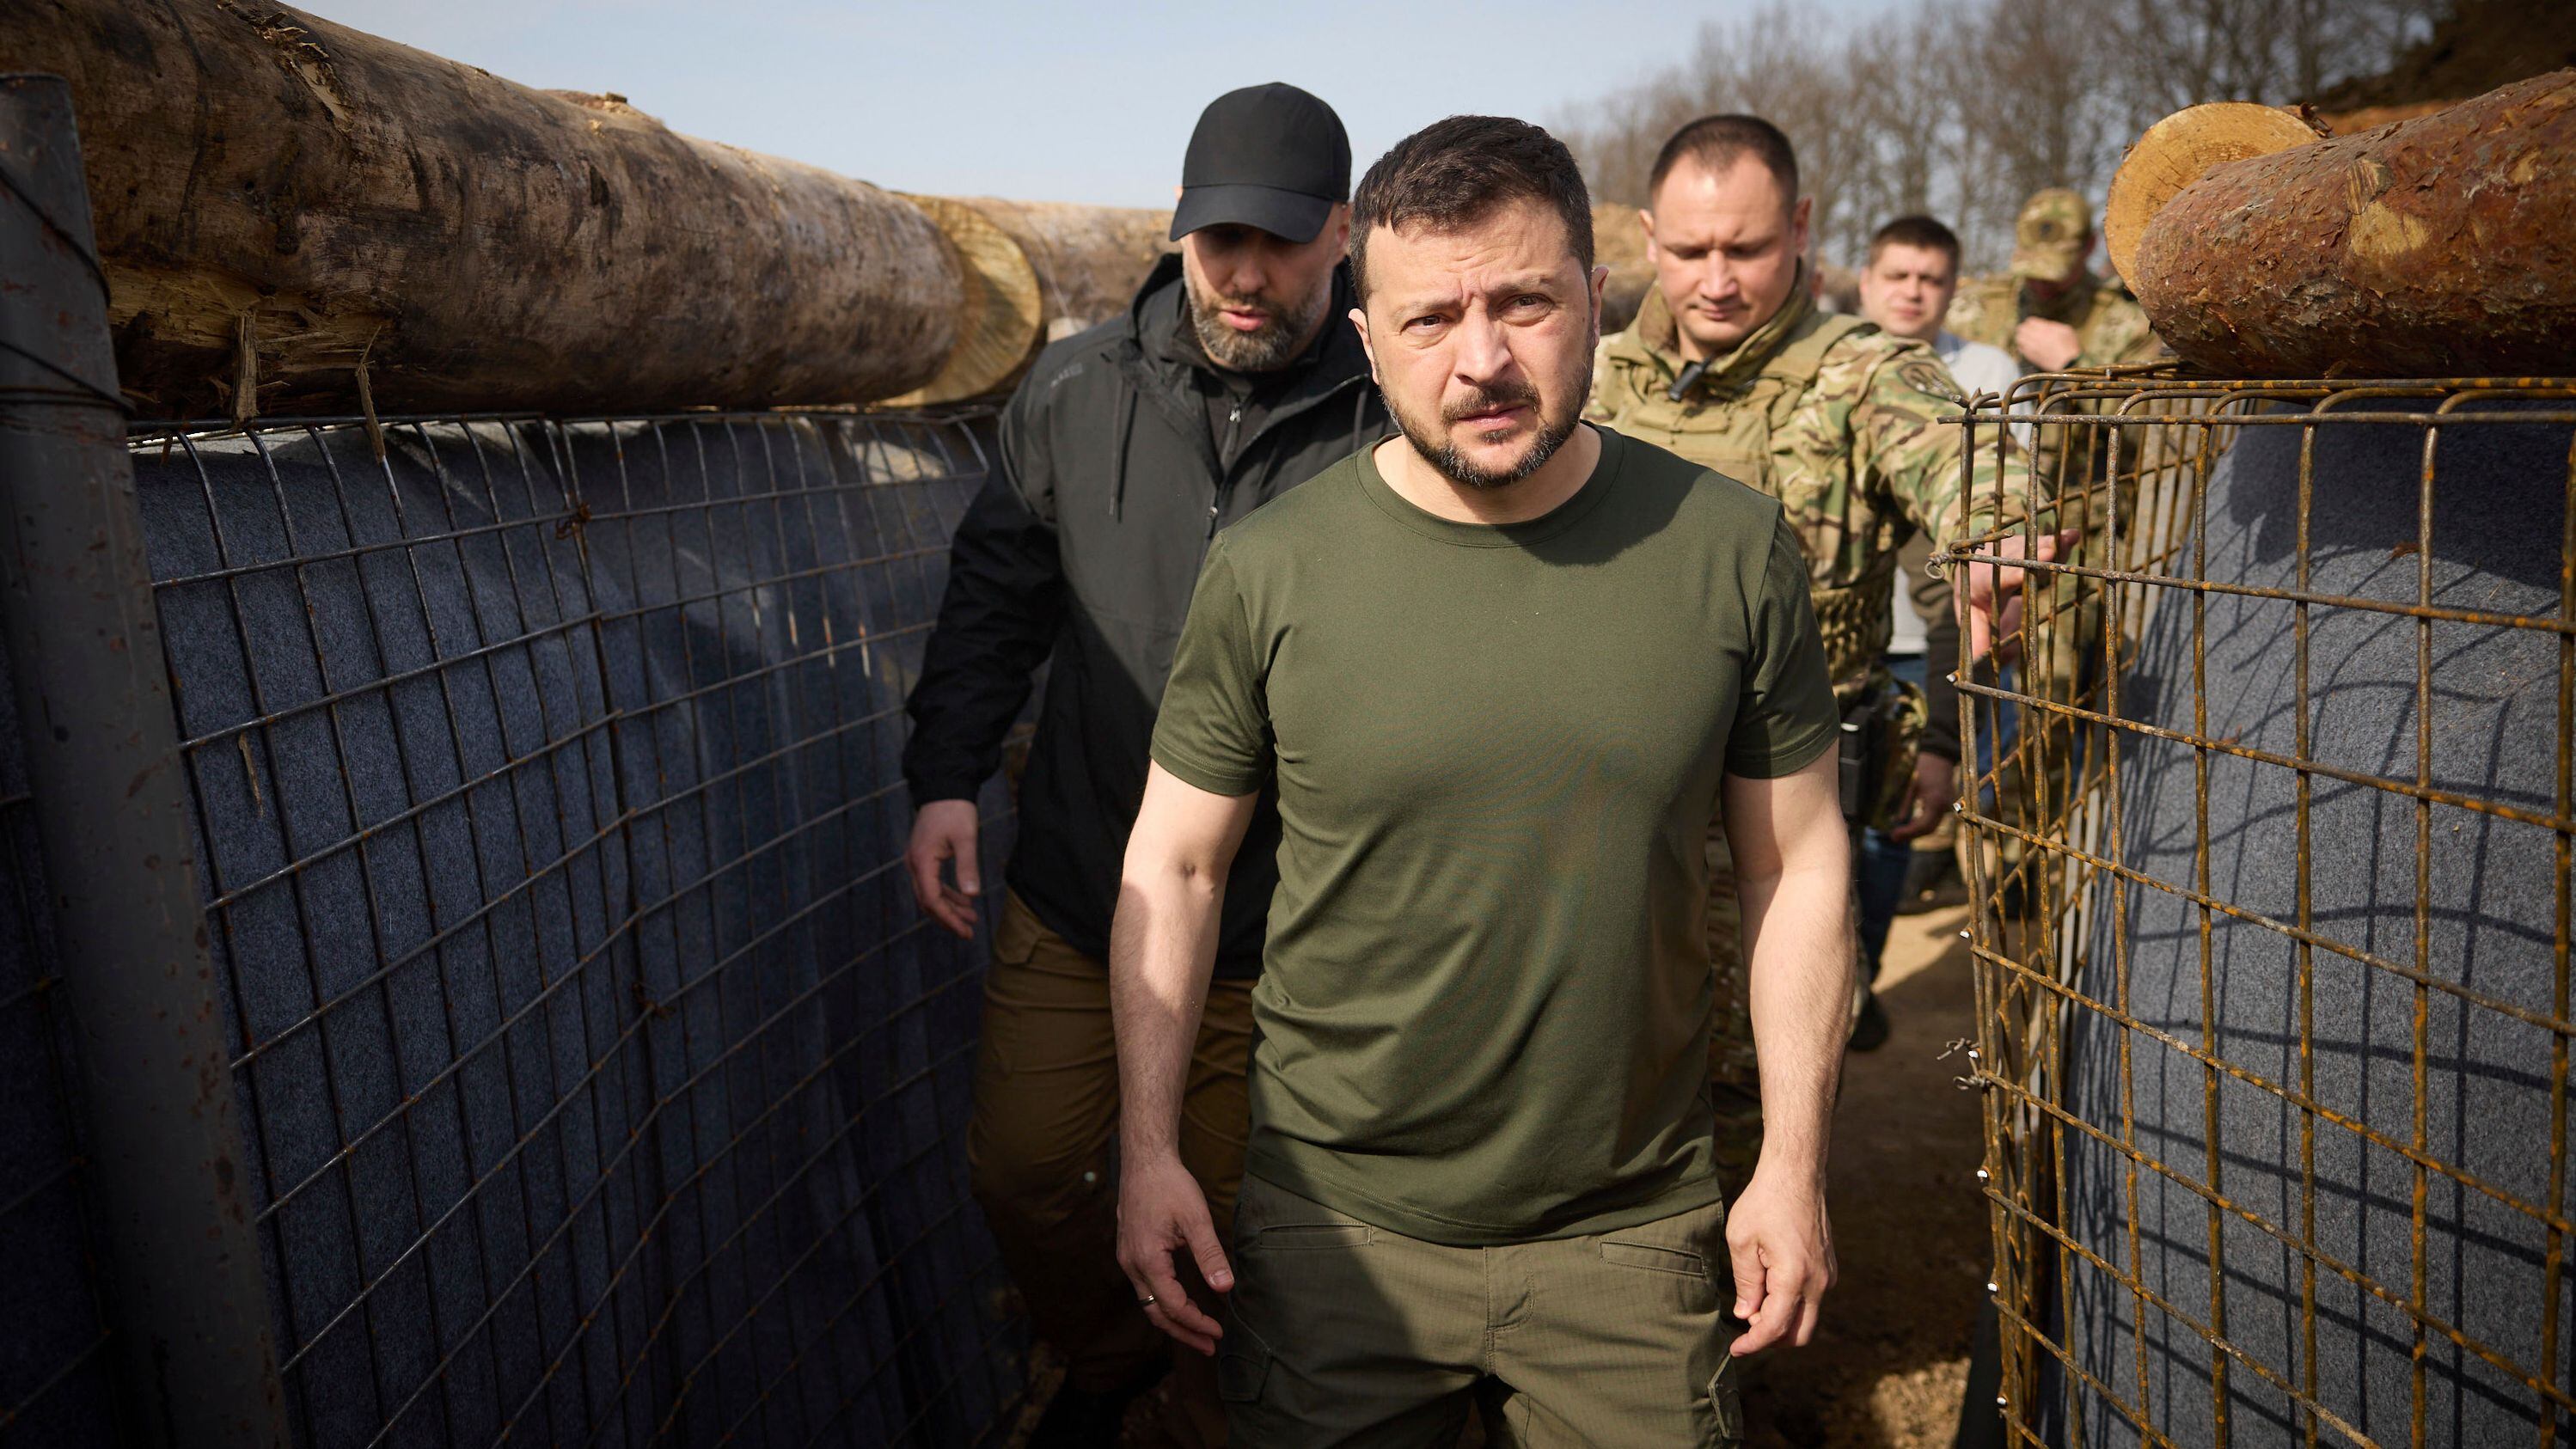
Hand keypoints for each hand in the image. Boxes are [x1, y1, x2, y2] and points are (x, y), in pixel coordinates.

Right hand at [905, 799, 982, 938]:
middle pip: (928, 901)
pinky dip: (947, 894)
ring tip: (971, 919)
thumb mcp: (965, 838)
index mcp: (922, 861)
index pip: (932, 899)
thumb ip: (967, 866)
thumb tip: (972, 895)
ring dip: (949, 908)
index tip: (965, 930)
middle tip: (969, 932)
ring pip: (929, 894)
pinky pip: (932, 883)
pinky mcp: (923, 857)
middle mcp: (914, 864)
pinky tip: (964, 899)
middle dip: (948, 918)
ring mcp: (917, 861)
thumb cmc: (955, 810)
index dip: (948, 918)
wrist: (944, 786)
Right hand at [1116, 1154, 1232, 1354]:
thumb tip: (1226, 1288)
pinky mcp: (1130, 1252)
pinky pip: (1146, 1288)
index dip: (1196, 1322)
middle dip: (1183, 1332)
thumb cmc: (1170, 1185)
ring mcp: (1127, 1259)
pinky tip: (1183, 1303)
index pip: (1173, 1305)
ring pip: (1148, 1302)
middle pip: (1156, 1312)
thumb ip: (1210, 1255)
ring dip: (1173, 1320)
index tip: (1218, 1332)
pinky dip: (1164, 1302)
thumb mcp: (1196, 1218)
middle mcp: (1132, 1264)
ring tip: (1198, 1332)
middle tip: (1208, 1346)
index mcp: (1147, 1259)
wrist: (1144, 1161)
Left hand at [1725, 1168, 1835, 1355]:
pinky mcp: (1829, 1267)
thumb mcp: (1741, 1241)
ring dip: (1781, 1320)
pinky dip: (1791, 1304)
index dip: (1753, 1343)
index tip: (1735, 1349)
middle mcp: (1818, 1282)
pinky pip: (1811, 1298)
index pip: (1774, 1327)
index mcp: (1794, 1278)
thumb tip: (1746, 1314)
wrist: (1796, 1174)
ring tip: (1753, 1299)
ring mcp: (1828, 1275)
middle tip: (1745, 1328)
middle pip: (1799, 1334)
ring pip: (1807, 1317)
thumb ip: (1745, 1282)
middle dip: (1772, 1338)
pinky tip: (1769, 1286)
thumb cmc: (1764, 1202)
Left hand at [1886, 752, 1957, 841]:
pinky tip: (1910, 825)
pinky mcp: (1947, 805)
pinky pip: (1935, 819)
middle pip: (1928, 829)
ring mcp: (1948, 806)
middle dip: (1911, 835)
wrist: (1940, 757)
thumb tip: (1896, 821)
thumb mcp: (1910, 785)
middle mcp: (1945, 807)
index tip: (1893, 835)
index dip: (1908, 833)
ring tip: (1899, 833)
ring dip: (1917, 831)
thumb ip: (1904, 804)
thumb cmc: (1924, 768)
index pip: (1922, 825)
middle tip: (1894, 837)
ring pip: (1932, 826)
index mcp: (1935, 801)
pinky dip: (1922, 824)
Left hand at [1961, 528, 2080, 665]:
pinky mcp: (2032, 544)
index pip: (1996, 579)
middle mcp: (1998, 562)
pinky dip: (2060, 540)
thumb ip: (1978, 639)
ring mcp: (2016, 550)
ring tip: (2066, 540)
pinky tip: (2073, 536)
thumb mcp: (1973, 619)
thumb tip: (1983, 662)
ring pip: (2033, 546)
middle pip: (2017, 557)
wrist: (1974, 566)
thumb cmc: (1977, 601)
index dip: (2011, 575)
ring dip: (2049, 544)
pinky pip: (2047, 542)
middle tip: (2049, 551)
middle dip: (2033, 555)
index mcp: (1982, 582)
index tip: (2022, 574)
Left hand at [2014, 317, 2082, 371]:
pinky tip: (2027, 347)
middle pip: (2022, 328)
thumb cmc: (2069, 346)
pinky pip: (2020, 348)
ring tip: (2025, 338)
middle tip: (2027, 330)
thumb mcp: (2065, 330)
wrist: (2067, 363)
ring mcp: (2031, 347)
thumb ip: (2053, 325)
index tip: (2032, 325)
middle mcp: (2036, 336)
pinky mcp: (2029, 356)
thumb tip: (2044, 325)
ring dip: (2022, 337)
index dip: (2031, 322)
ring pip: (2019, 338)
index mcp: (2045, 328)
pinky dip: (2022, 346)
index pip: (2030, 321)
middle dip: (2024, 328)